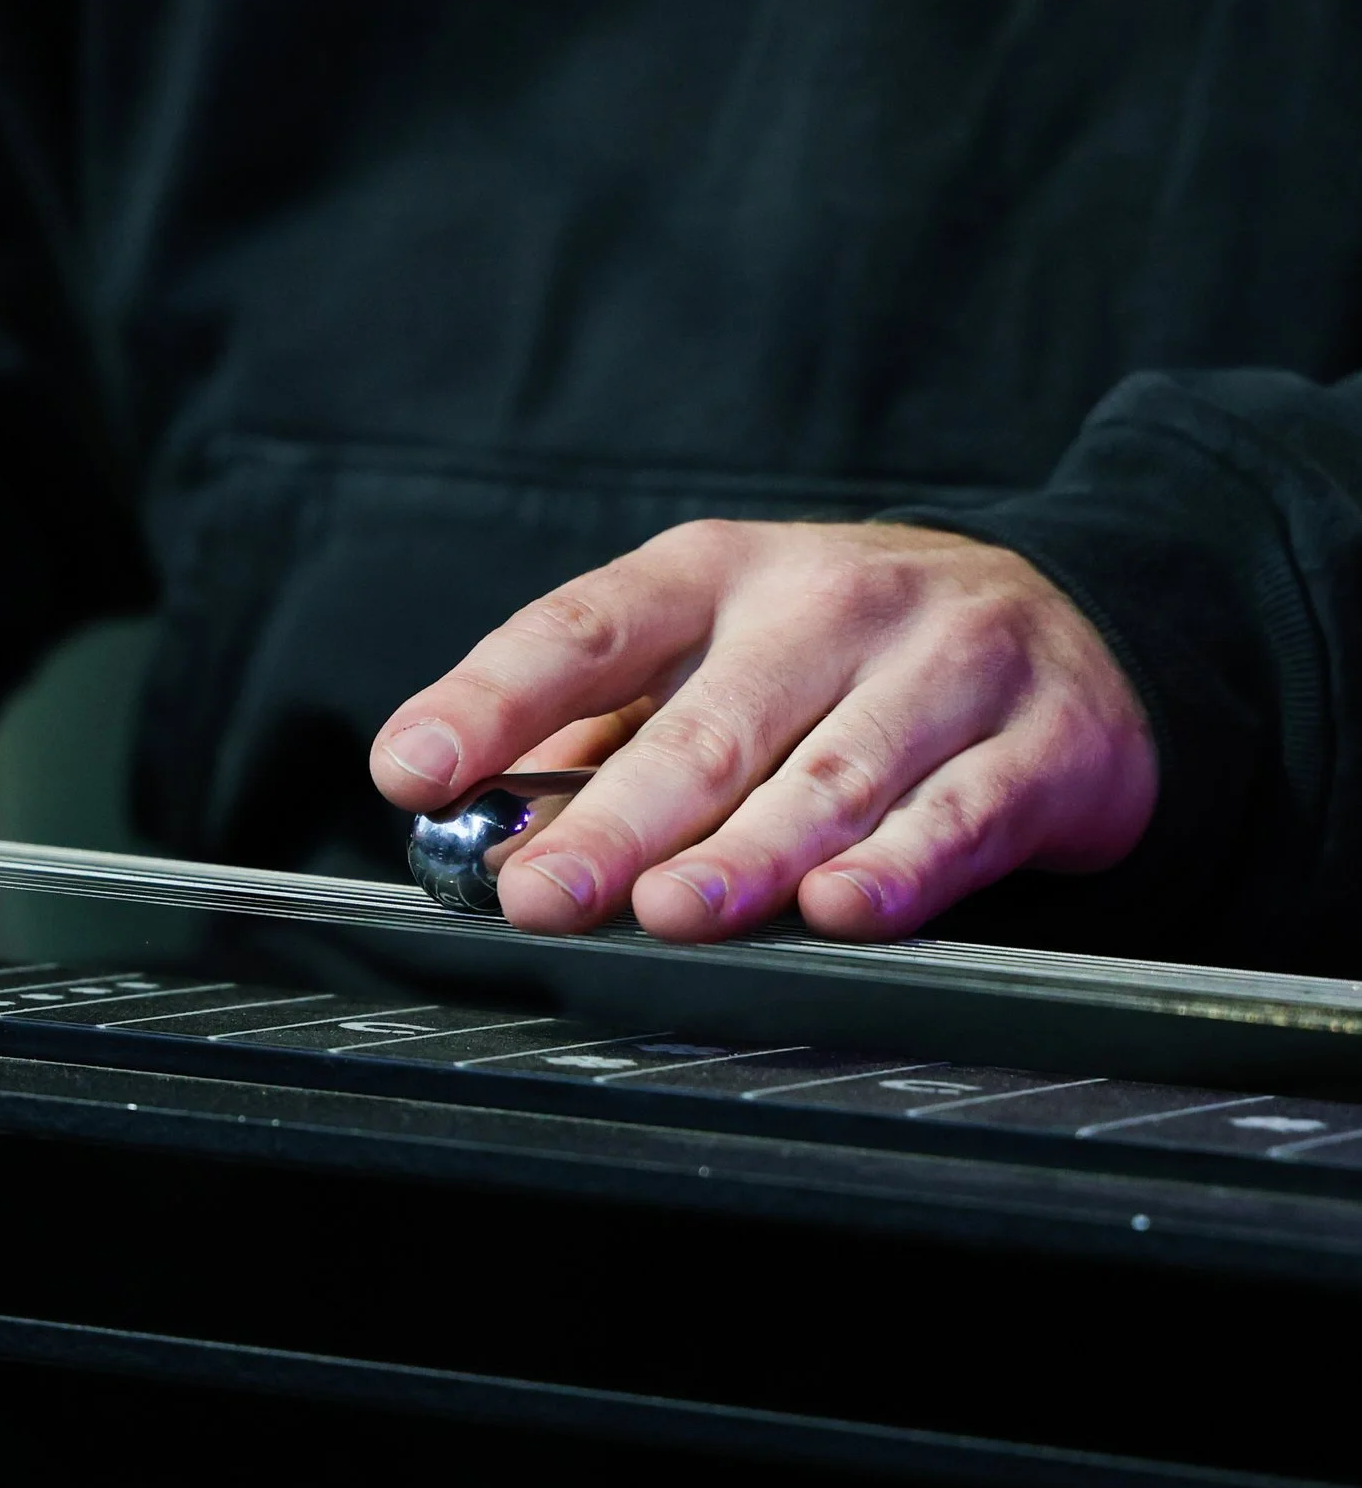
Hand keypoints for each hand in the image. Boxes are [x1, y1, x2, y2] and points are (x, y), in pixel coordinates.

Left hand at [369, 520, 1156, 940]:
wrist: (1075, 623)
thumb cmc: (838, 662)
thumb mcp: (711, 657)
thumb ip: (598, 740)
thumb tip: (482, 831)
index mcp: (715, 574)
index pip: (583, 629)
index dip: (492, 701)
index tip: (413, 770)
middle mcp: (828, 603)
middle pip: (705, 725)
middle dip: (616, 821)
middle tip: (541, 895)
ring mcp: (947, 666)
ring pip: (831, 776)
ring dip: (745, 854)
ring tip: (671, 914)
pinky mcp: (1046, 744)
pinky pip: (962, 816)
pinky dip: (901, 868)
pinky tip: (840, 911)